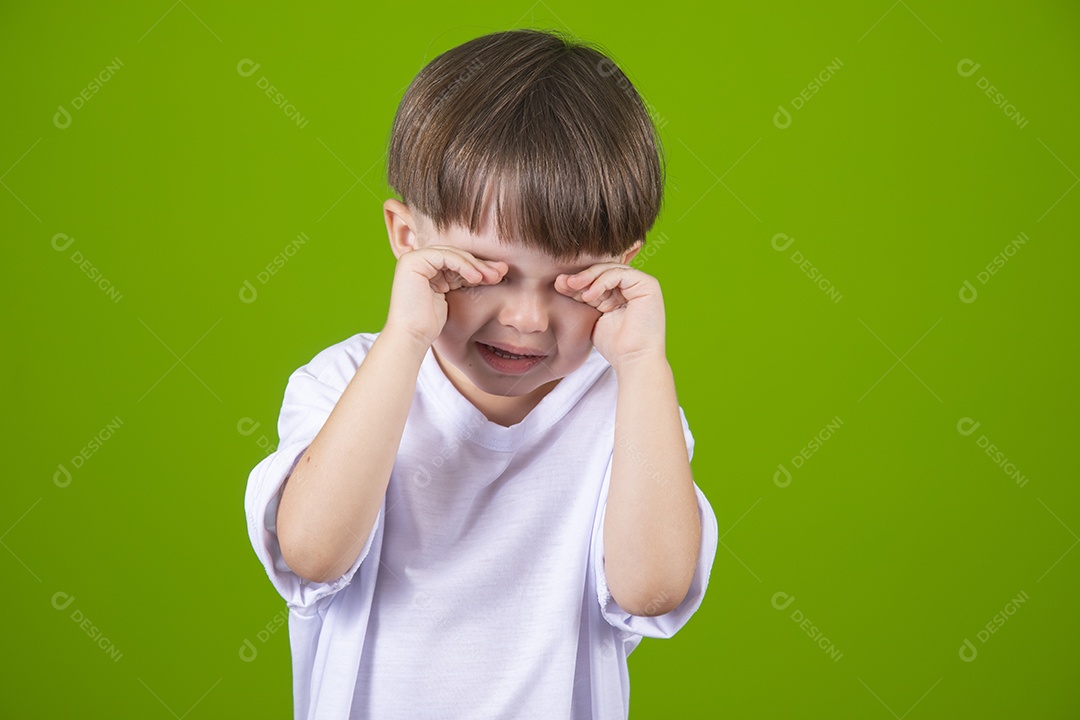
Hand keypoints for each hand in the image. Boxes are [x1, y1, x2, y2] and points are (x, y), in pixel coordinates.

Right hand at [383, 245, 506, 349]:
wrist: (412, 337)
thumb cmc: (431, 325)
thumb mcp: (452, 296)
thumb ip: (461, 280)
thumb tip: (488, 270)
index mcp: (425, 269)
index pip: (456, 262)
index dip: (478, 268)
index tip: (499, 277)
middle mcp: (418, 261)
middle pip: (455, 256)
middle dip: (480, 264)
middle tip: (500, 273)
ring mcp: (413, 259)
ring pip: (452, 254)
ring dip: (475, 265)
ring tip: (492, 277)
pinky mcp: (413, 261)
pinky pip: (445, 256)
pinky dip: (464, 265)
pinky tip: (477, 278)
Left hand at [554, 263, 666, 370]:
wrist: (632, 360)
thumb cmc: (614, 346)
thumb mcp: (593, 316)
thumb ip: (584, 298)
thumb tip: (562, 280)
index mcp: (621, 295)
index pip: (597, 280)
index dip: (577, 282)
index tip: (558, 286)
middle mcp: (632, 288)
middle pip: (603, 272)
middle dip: (581, 277)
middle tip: (562, 283)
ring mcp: (642, 285)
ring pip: (610, 269)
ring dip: (588, 277)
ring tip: (573, 287)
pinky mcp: (648, 285)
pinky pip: (619, 274)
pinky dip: (601, 282)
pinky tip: (589, 296)